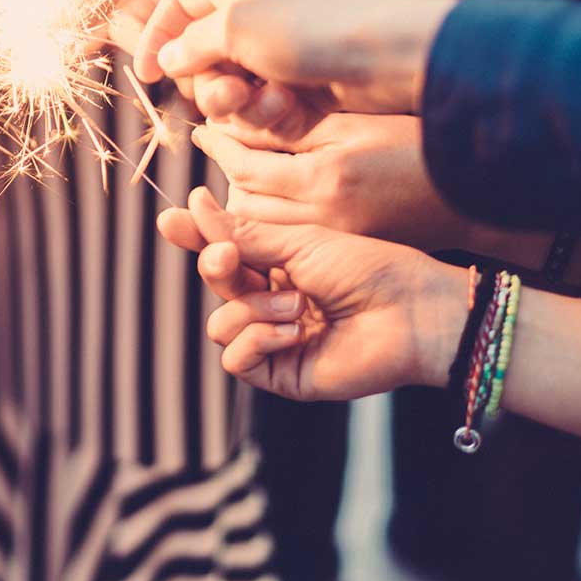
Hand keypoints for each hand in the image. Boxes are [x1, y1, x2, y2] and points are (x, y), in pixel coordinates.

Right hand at [135, 0, 455, 123]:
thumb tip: (168, 59)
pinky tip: (292, 110)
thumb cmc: (321, 22)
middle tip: (226, 94)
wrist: (398, 53)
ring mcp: (286, 50)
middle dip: (208, 79)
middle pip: (205, 52)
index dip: (157, 32)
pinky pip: (269, 108)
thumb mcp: (240, 21)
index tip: (144, 74)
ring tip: (268, 101)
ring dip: (243, 101)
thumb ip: (194, 40)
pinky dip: (274, 114)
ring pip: (236, 87)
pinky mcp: (308, 85)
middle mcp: (262, 11)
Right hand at [158, 186, 466, 400]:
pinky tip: (293, 332)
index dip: (196, 239)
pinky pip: (236, 360)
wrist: (411, 313)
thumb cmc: (368, 269)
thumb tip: (189, 205)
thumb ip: (240, 233)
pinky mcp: (283, 374)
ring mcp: (277, 340)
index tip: (170, 221)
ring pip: (221, 325)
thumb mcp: (298, 242)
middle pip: (215, 287)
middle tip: (232, 257)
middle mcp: (273, 303)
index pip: (222, 253)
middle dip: (218, 269)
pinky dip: (257, 341)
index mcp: (279, 266)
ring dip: (252, 310)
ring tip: (298, 306)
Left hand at [193, 114, 477, 251]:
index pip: (245, 167)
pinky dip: (270, 219)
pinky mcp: (350, 247)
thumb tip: (241, 113)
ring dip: (244, 200)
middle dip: (225, 177)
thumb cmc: (426, 138)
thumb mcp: (359, 121)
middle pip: (244, 204)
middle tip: (215, 149)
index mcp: (325, 181)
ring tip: (239, 172)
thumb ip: (298, 122)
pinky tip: (274, 196)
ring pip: (264, 225)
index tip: (203, 128)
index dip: (219, 144)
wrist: (482, 187)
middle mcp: (325, 218)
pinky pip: (290, 237)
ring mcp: (338, 238)